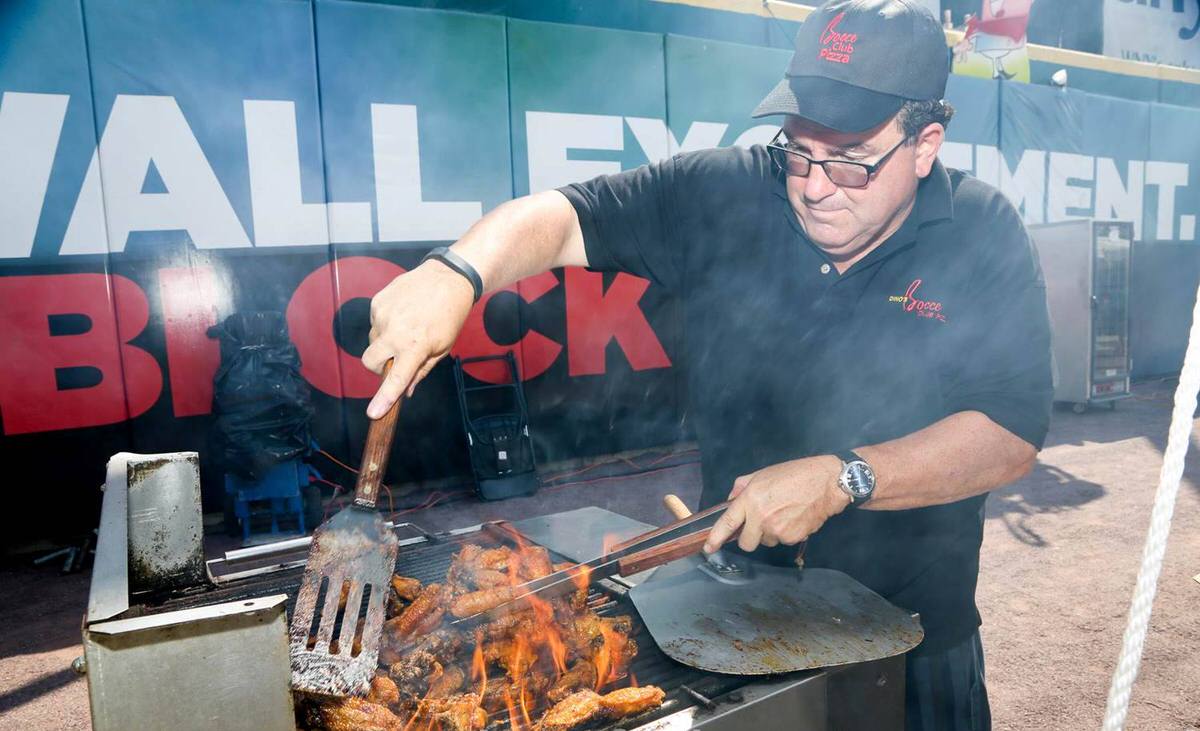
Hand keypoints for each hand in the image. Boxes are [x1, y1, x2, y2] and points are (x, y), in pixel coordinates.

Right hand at [362, 260, 476, 417]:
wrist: (448, 278)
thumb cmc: (449, 315)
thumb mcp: (442, 348)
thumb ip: (421, 371)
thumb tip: (406, 392)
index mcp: (415, 345)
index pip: (396, 378)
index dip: (384, 398)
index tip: (373, 413)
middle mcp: (395, 330)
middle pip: (370, 362)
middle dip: (379, 366)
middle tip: (397, 359)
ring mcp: (383, 314)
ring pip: (372, 341)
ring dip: (385, 342)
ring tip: (407, 328)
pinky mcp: (377, 301)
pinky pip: (373, 323)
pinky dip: (385, 325)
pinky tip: (403, 314)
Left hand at [703, 456, 849, 553]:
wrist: (827, 483)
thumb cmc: (795, 474)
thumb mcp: (763, 474)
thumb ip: (742, 487)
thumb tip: (731, 500)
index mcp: (750, 498)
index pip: (727, 523)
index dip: (715, 538)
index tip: (708, 548)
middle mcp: (760, 517)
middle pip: (746, 543)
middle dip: (749, 537)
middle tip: (759, 523)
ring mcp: (777, 529)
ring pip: (766, 542)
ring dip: (770, 533)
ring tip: (784, 513)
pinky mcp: (792, 537)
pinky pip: (783, 541)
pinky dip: (787, 533)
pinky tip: (795, 518)